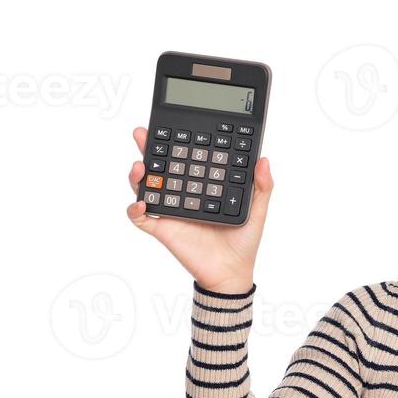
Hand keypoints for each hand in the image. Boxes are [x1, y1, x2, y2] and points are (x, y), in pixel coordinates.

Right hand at [124, 126, 272, 292]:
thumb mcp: (257, 210)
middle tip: (142, 133)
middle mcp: (182, 194)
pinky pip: (140, 219)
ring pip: (146, 187)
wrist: (232, 272)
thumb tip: (264, 159)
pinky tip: (140, 202)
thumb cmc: (243, 242)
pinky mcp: (162, 230)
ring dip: (137, 175)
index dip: (176, 140)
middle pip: (160, 165)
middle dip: (148, 147)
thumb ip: (262, 186)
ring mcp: (170, 211)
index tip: (173, 125)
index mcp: (202, 185)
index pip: (185, 157)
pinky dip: (134, 209)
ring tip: (139, 166)